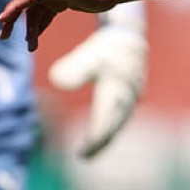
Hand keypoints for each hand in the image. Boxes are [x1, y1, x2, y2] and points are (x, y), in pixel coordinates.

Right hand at [0, 0, 122, 51]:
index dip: (12, 9)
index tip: (2, 20)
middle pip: (25, 6)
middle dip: (13, 20)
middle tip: (4, 36)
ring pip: (35, 14)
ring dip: (30, 30)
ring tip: (30, 48)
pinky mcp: (62, 4)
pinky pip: (45, 17)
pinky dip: (39, 28)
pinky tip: (35, 39)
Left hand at [48, 22, 147, 158]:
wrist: (128, 33)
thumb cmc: (105, 45)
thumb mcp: (87, 54)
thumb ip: (73, 68)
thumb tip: (57, 80)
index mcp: (116, 92)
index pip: (105, 124)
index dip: (94, 142)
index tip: (81, 153)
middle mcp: (127, 98)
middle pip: (114, 127)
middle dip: (100, 143)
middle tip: (85, 156)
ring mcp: (132, 96)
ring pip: (120, 122)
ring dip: (108, 135)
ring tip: (94, 148)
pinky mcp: (133, 93)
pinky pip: (122, 114)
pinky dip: (113, 124)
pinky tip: (106, 130)